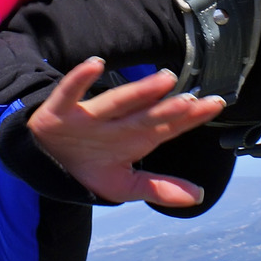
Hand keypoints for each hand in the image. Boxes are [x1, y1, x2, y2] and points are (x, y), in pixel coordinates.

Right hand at [27, 60, 226, 207]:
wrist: (45, 161)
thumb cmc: (90, 166)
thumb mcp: (123, 186)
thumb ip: (158, 188)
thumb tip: (199, 196)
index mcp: (134, 138)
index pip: (167, 127)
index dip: (190, 117)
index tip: (215, 104)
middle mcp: (116, 123)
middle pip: (146, 114)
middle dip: (168, 108)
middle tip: (192, 99)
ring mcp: (89, 116)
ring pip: (117, 102)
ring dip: (138, 92)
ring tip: (163, 80)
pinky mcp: (61, 111)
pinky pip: (70, 92)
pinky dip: (80, 78)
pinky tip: (95, 64)